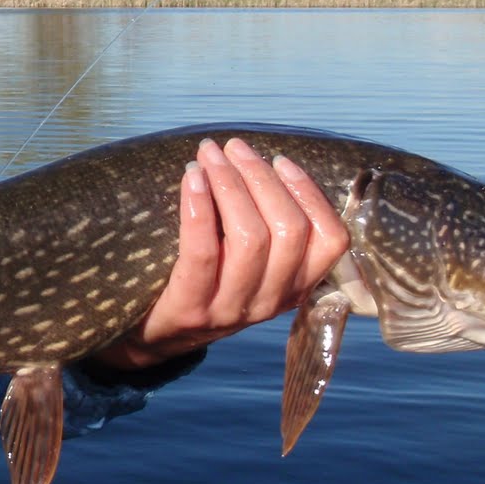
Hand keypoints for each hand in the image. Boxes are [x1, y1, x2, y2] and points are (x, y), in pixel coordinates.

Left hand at [89, 137, 349, 372]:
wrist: (153, 336)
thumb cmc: (206, 280)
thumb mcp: (250, 264)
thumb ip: (268, 227)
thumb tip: (265, 159)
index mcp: (295, 286)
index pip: (330, 240)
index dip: (309, 193)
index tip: (280, 160)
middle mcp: (271, 301)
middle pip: (288, 231)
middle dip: (261, 177)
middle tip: (233, 147)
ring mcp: (232, 309)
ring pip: (250, 238)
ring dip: (230, 185)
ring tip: (209, 156)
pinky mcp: (192, 309)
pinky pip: (203, 251)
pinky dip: (199, 207)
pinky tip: (191, 177)